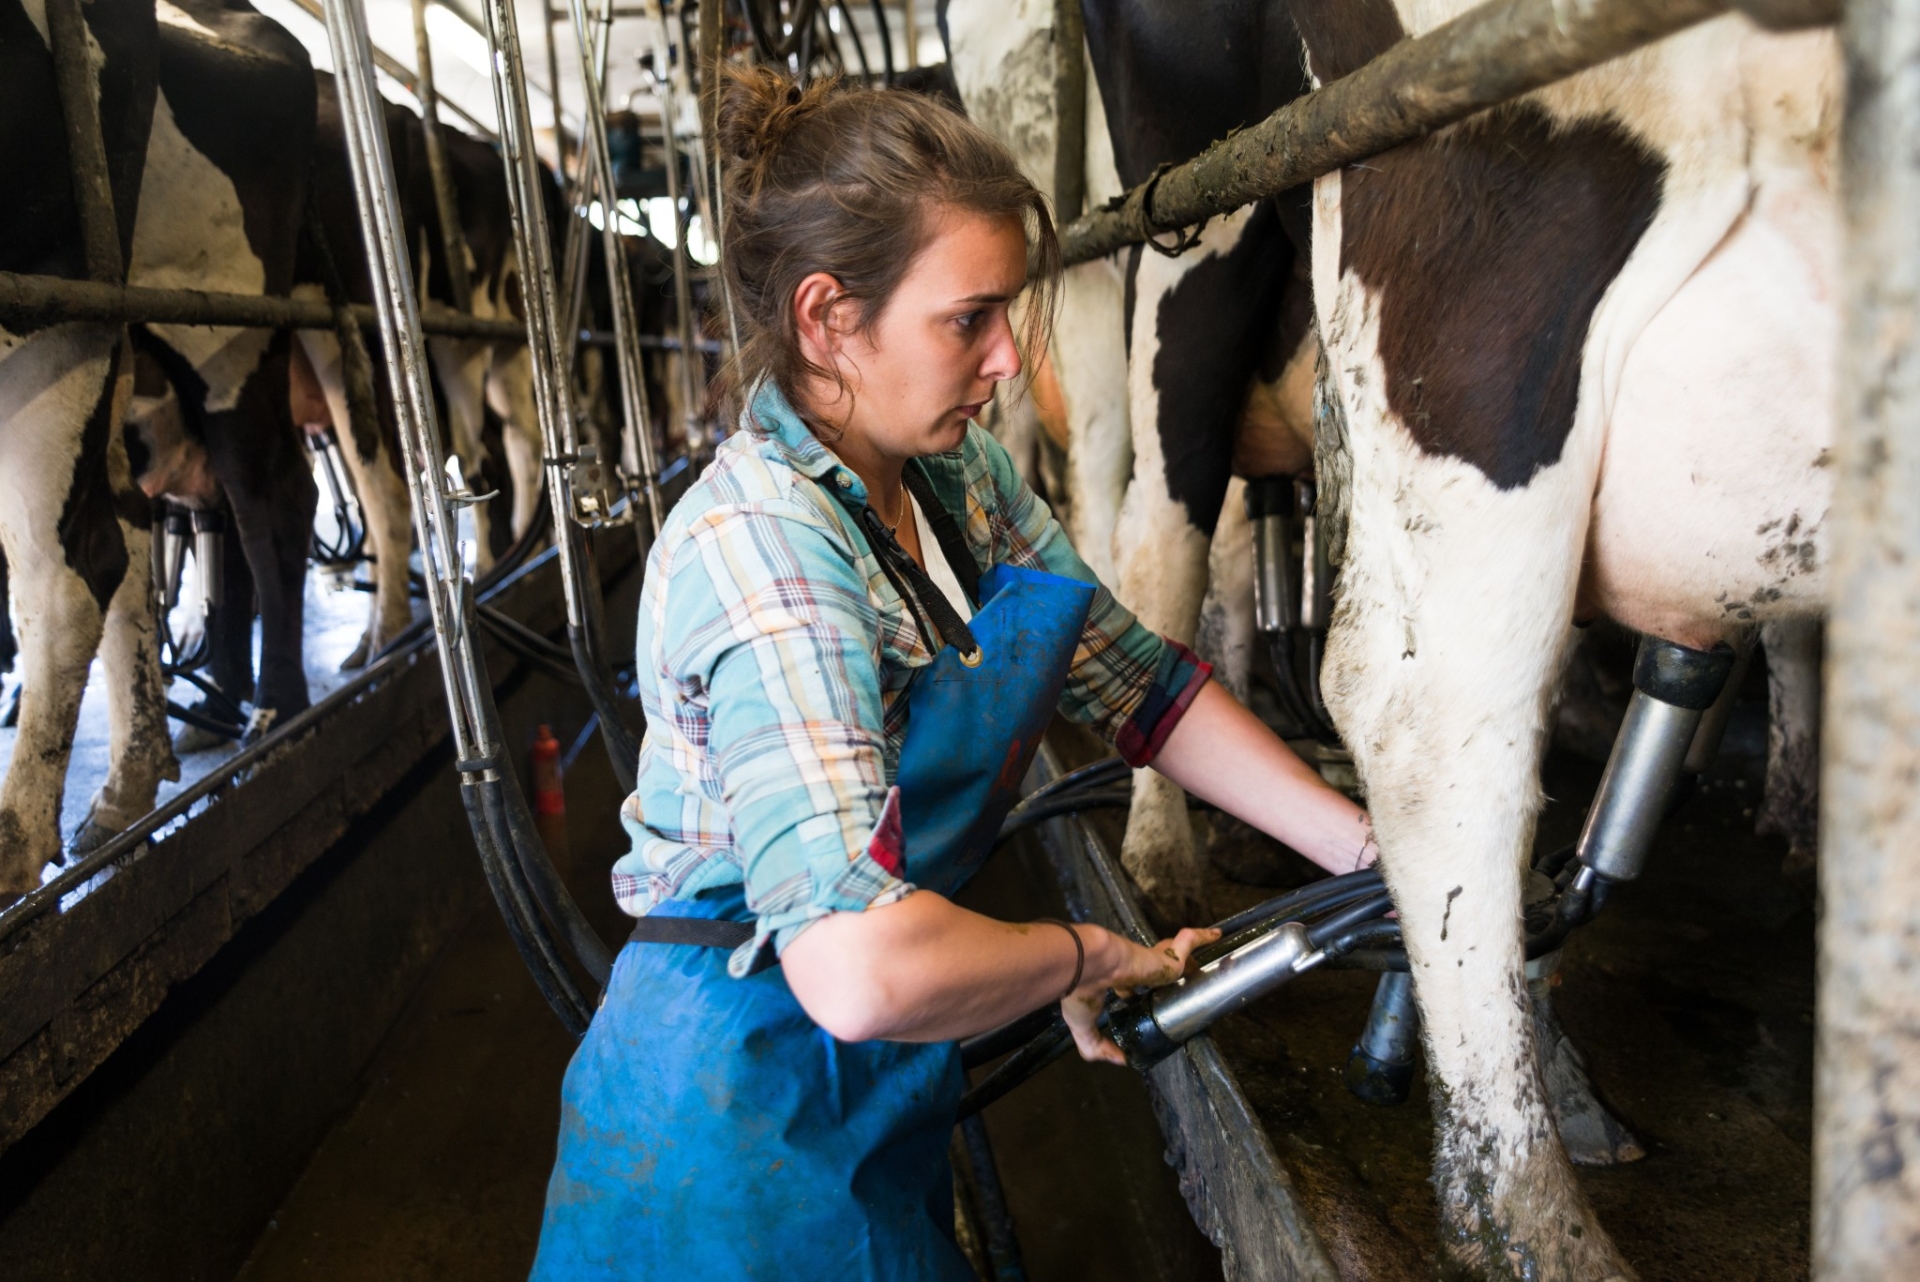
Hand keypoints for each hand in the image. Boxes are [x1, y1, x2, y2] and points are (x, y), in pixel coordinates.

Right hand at [1061, 925, 1220, 1064]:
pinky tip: (1217, 936)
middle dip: (1165, 971)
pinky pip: (1188, 943)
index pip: (1131, 986)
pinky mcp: (1164, 957)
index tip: (1146, 997)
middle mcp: (1134, 969)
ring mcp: (1150, 961)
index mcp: (1115, 983)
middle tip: (1183, 981)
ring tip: (1202, 962)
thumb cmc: (1081, 992)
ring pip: (1173, 955)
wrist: (1084, 966)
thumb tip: (1122, 1061)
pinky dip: (1202, 937)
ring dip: (1186, 955)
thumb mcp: (1083, 1028)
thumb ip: (1098, 1047)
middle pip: (1155, 968)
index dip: (1140, 992)